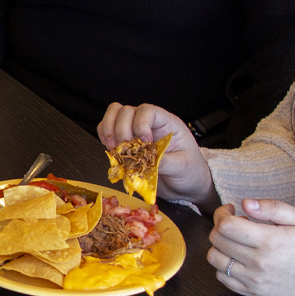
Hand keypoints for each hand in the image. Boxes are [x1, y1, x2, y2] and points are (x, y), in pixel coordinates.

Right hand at [96, 103, 213, 205]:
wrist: (186, 184)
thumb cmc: (190, 171)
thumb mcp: (182, 167)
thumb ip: (165, 162)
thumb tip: (146, 159)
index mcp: (167, 123)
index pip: (147, 111)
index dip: (140, 124)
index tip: (144, 143)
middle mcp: (150, 123)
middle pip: (126, 111)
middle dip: (121, 130)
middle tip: (124, 149)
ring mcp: (136, 131)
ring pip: (114, 115)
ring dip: (109, 131)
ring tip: (114, 149)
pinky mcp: (127, 142)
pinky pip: (108, 130)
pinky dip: (104, 138)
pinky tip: (111, 151)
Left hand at [208, 198, 294, 295]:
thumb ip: (272, 208)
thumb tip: (245, 203)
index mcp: (269, 241)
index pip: (226, 226)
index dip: (222, 214)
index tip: (232, 210)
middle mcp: (258, 263)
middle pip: (217, 241)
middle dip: (220, 226)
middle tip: (236, 222)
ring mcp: (255, 281)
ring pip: (215, 260)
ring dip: (220, 246)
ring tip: (237, 241)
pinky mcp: (254, 293)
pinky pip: (223, 279)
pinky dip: (224, 266)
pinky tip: (238, 258)